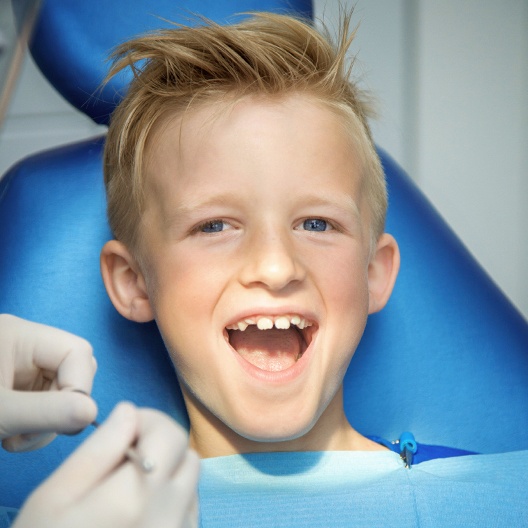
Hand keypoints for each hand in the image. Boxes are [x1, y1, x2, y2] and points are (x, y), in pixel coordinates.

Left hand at [0, 314, 97, 451]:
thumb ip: (46, 412)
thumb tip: (94, 413)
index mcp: (21, 335)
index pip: (77, 352)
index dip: (79, 386)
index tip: (67, 421)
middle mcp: (26, 345)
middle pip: (74, 369)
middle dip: (62, 404)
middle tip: (34, 430)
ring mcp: (22, 365)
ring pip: (63, 390)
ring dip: (48, 420)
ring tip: (14, 437)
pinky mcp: (17, 384)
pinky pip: (48, 401)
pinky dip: (37, 424)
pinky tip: (12, 434)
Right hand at [13, 403, 199, 527]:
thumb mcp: (56, 496)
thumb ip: (100, 448)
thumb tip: (130, 411)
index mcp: (137, 495)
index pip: (169, 433)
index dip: (146, 421)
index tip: (123, 430)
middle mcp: (170, 515)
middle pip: (186, 453)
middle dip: (159, 444)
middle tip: (124, 457)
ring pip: (191, 480)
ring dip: (168, 472)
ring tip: (130, 488)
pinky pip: (191, 509)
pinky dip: (173, 499)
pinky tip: (142, 514)